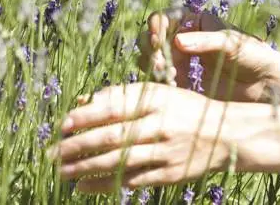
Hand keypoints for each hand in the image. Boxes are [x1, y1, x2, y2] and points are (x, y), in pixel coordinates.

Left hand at [49, 82, 241, 192]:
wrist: (227, 134)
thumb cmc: (184, 109)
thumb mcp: (159, 93)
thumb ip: (122, 96)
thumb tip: (82, 101)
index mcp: (155, 98)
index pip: (112, 107)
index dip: (85, 116)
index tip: (62, 124)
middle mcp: (159, 124)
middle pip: (111, 136)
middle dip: (77, 146)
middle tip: (51, 153)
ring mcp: (165, 151)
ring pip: (118, 161)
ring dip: (86, 168)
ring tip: (62, 172)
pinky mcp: (169, 174)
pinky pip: (131, 180)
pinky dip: (105, 184)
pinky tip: (84, 186)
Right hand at [138, 8, 279, 103]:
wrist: (267, 87)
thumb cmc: (254, 56)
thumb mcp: (231, 44)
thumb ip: (205, 41)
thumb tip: (178, 41)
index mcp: (195, 21)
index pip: (164, 17)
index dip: (156, 27)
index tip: (158, 41)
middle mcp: (185, 38)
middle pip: (152, 37)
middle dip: (152, 49)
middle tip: (162, 64)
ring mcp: (182, 61)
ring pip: (151, 58)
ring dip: (154, 65)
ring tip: (167, 76)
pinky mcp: (182, 83)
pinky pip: (160, 79)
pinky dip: (160, 81)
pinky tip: (173, 87)